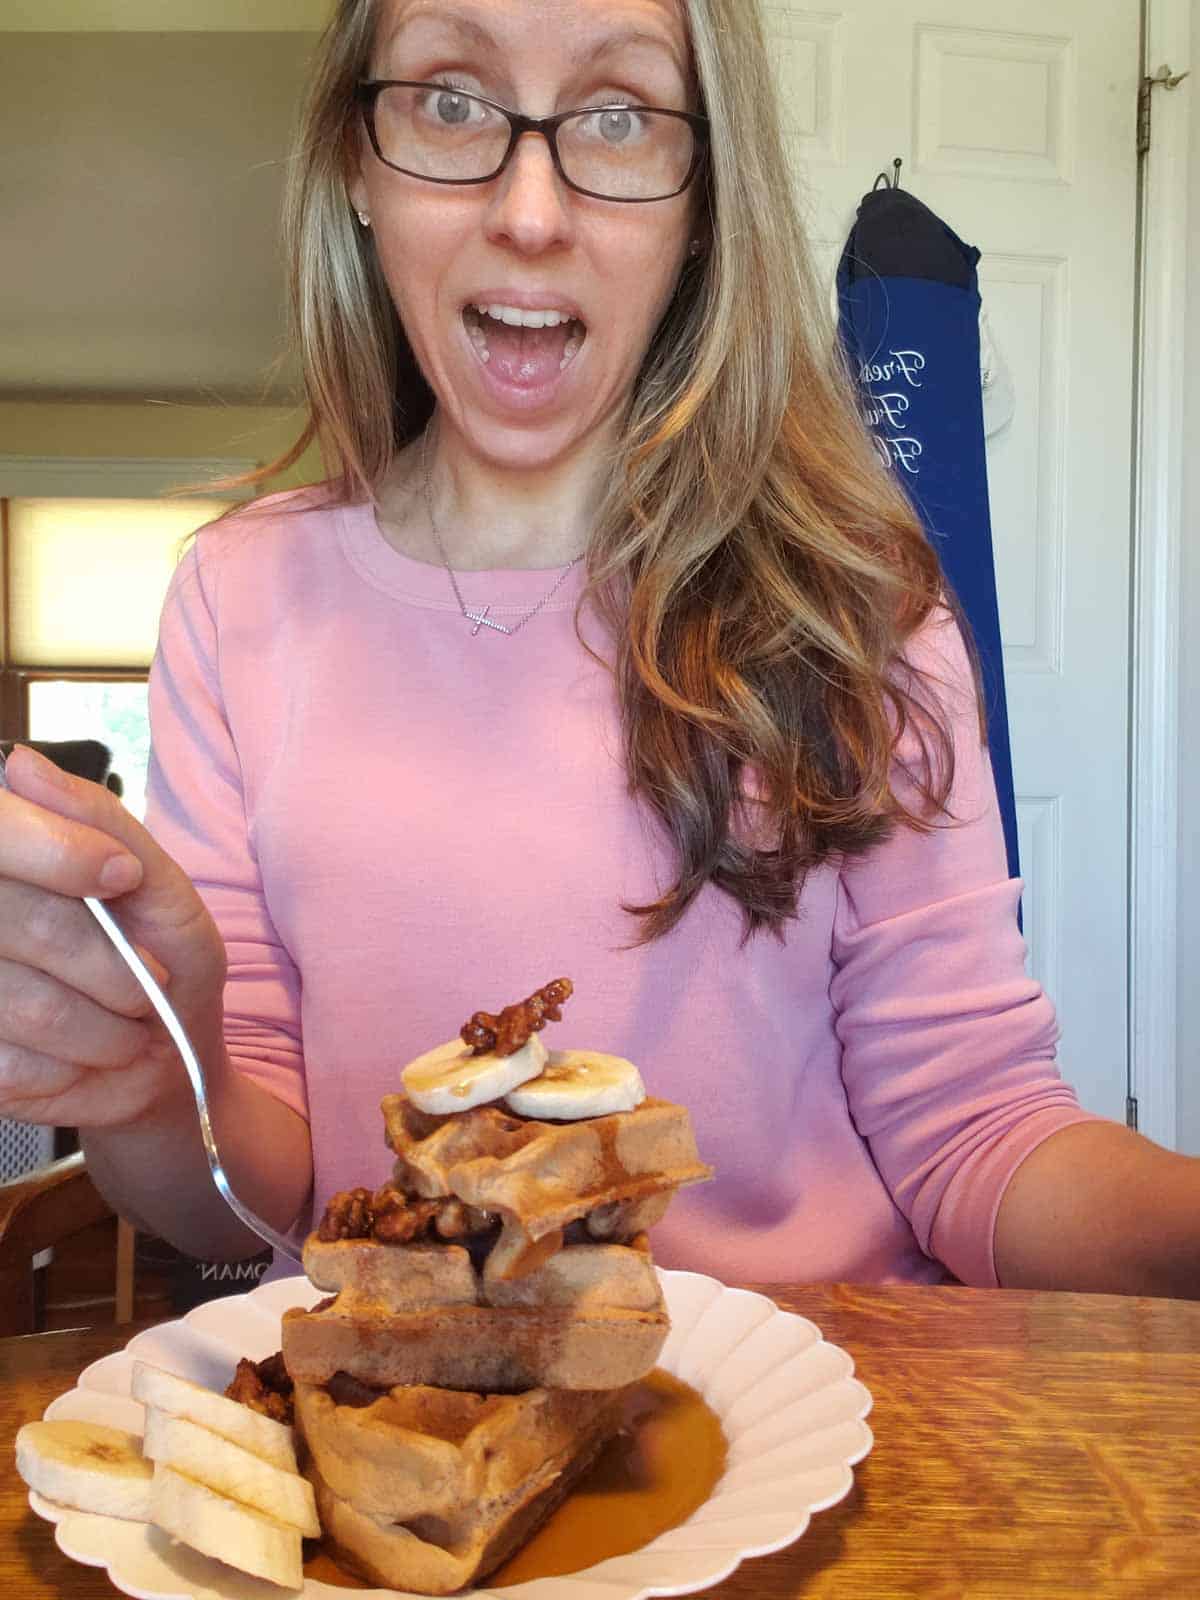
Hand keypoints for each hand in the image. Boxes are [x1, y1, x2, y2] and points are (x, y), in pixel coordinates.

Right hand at [0, 745, 225, 1128]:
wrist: (163, 1067)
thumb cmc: (163, 963)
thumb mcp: (159, 887)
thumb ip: (101, 822)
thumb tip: (22, 765)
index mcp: (7, 862)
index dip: (58, 852)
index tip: (121, 876)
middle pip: (24, 924)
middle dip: (111, 962)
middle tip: (146, 980)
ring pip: (29, 1003)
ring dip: (104, 1025)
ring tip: (127, 1024)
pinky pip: (14, 1063)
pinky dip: (76, 1066)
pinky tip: (85, 1057)